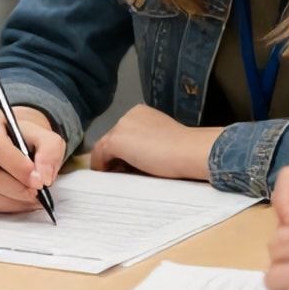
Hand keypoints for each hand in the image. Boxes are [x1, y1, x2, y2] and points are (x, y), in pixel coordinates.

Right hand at [0, 106, 63, 211]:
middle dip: (16, 188)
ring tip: (33, 198)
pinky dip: (4, 207)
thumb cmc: (25, 138)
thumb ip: (50, 150)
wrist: (12, 142)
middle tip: (37, 193)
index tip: (39, 181)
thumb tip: (44, 177)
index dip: (17, 166)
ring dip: (12, 201)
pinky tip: (19, 200)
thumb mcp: (44, 135)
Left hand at [89, 104, 219, 180]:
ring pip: (106, 146)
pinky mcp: (115, 141)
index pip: (126, 131)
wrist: (188, 150)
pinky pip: (100, 155)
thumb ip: (148, 142)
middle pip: (115, 138)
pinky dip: (101, 166)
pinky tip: (108, 176)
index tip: (128, 164)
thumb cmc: (184, 149)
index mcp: (142, 112)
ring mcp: (121, 126)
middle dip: (116, 155)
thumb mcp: (162, 139)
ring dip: (109, 161)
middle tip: (121, 173)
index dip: (125, 149)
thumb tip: (135, 157)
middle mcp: (129, 115)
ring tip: (116, 177)